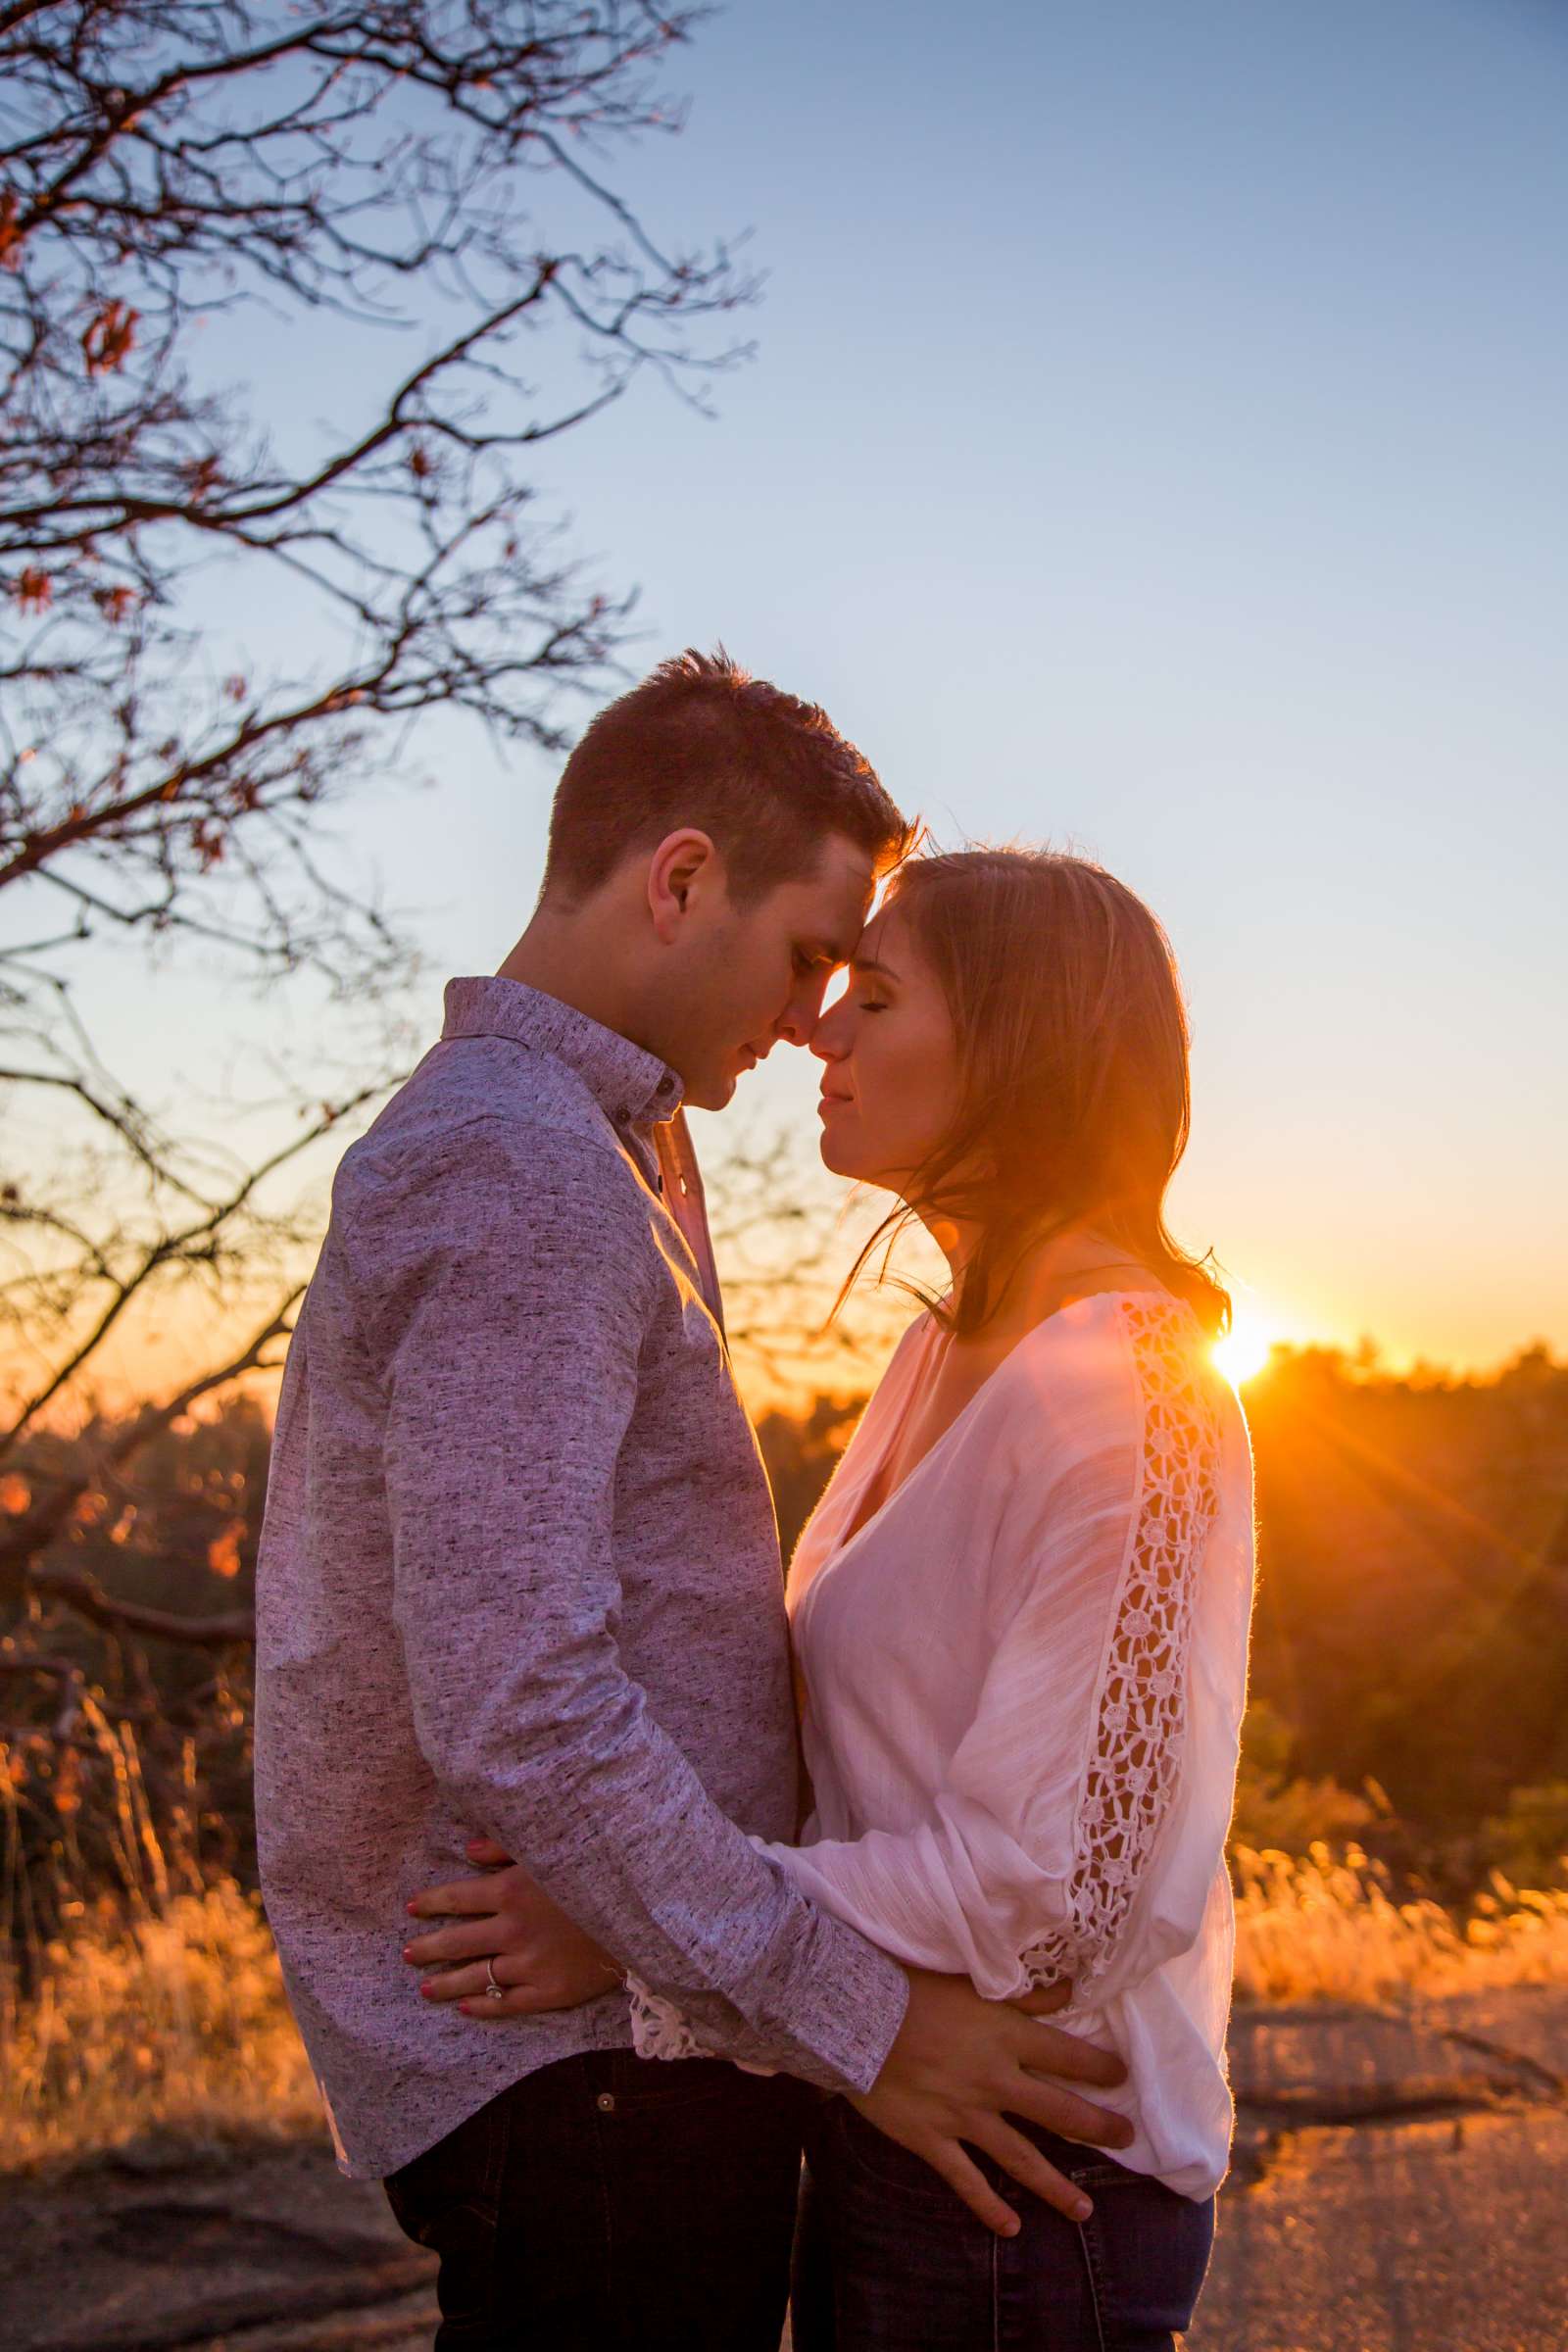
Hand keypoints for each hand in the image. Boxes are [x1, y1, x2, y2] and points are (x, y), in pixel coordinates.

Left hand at [403, 1837, 621, 2019]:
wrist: (641, 1914)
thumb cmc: (595, 1873)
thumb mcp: (552, 1849)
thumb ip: (505, 1848)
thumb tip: (466, 1848)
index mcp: (511, 1891)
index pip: (457, 1898)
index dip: (431, 1902)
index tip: (411, 1908)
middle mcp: (513, 1930)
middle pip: (457, 1942)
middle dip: (428, 1948)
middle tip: (407, 1954)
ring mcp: (530, 1965)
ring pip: (476, 1977)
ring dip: (446, 1983)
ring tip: (426, 1989)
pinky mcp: (549, 1992)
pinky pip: (507, 2004)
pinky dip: (483, 2007)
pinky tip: (466, 2008)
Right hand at [850, 1969, 1131, 2235]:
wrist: (854, 2014)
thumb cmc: (910, 1987)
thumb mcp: (971, 1980)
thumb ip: (1024, 1992)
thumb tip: (1070, 1989)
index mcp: (1006, 2036)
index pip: (1068, 2057)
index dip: (1100, 2069)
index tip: (1122, 2077)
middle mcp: (995, 2081)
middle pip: (1059, 2112)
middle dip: (1098, 2128)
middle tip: (1126, 2139)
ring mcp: (964, 2116)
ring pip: (1022, 2158)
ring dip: (1055, 2186)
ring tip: (1084, 2210)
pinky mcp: (931, 2139)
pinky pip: (966, 2181)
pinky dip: (989, 2206)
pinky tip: (1011, 2228)